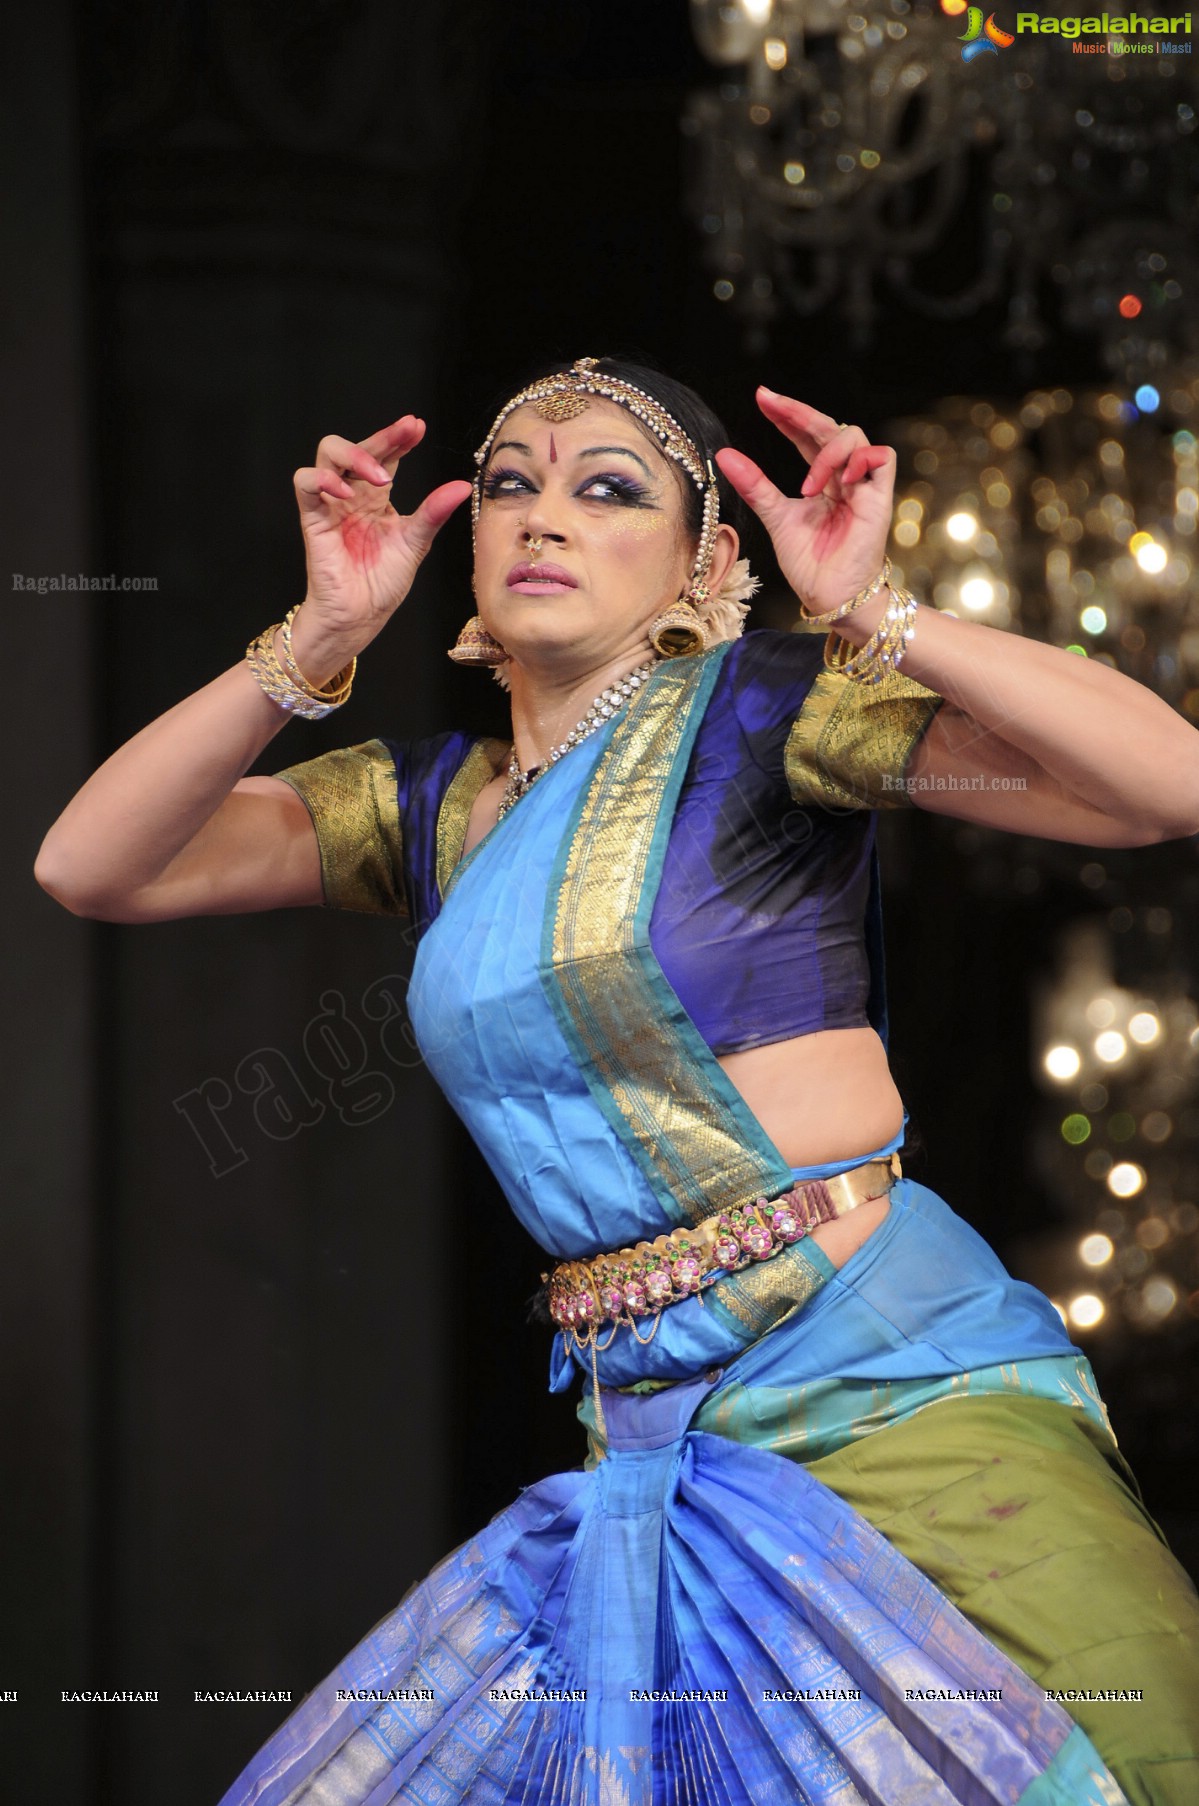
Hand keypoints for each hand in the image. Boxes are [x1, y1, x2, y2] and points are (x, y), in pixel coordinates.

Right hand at [290, 417, 471, 671]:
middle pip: (357, 447)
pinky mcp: (313, 519)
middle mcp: (352, 496)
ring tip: (381, 477)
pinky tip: (346, 492)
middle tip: (406, 432)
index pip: (385, 457)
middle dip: (382, 436)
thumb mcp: (415, 543)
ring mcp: (330, 505)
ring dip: (354, 455)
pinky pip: (305, 484)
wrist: (359, 618)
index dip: (398, 439)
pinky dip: (323, 479)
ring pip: (327, 455)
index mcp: (376, 499)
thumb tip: (462, 485)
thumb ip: (433, 512)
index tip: (418, 427)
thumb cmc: (381, 585)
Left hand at [715, 389, 895, 617]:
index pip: (807, 436)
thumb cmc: (809, 562)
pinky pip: (882, 457)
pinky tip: (841, 476)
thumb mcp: (775, 517)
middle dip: (798, 412)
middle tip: (770, 401)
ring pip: (855, 437)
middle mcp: (844, 478)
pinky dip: (860, 458)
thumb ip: (755, 485)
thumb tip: (724, 454)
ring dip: (827, 451)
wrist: (829, 594)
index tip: (762, 398)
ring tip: (808, 486)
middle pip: (828, 427)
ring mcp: (863, 486)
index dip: (788, 416)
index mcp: (823, 480)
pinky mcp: (879, 498)